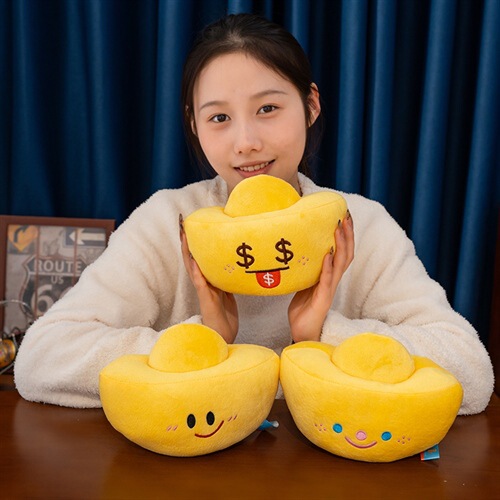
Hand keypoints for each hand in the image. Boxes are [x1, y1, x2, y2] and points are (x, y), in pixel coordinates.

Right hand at [179, 215, 237, 342]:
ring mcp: (203, 291)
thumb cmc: (225, 318)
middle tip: (182, 224)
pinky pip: (200, 282)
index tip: (190, 228)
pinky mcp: (206, 299)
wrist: (223, 337)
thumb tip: (230, 270)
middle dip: (187, 242)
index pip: (198, 259)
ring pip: (192, 267)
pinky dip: (196, 270)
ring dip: (187, 251)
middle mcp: (203, 284)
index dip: (194, 244)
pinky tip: (193, 260)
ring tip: (183, 235)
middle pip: (191, 259)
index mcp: (208, 282)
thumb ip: (226, 283)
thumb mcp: (228, 295)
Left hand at [288, 211, 353, 342]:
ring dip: (340, 245)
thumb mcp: (303, 285)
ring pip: (340, 264)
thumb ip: (307, 271)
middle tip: (345, 216)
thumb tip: (299, 254)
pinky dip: (327, 266)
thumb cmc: (303, 310)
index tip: (343, 218)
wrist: (301, 333)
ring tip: (338, 228)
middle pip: (346, 254)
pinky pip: (327, 280)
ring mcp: (330, 290)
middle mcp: (333, 281)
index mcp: (330, 277)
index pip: (342, 253)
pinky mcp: (323, 299)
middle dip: (347, 235)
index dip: (345, 236)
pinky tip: (326, 254)